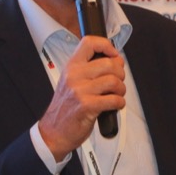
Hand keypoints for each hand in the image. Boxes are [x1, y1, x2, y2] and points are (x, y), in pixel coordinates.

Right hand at [38, 36, 125, 159]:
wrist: (54, 131)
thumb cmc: (66, 107)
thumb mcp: (71, 81)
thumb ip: (88, 69)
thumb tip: (114, 60)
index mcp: (71, 66)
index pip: (90, 42)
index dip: (107, 46)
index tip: (114, 56)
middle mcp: (75, 75)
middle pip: (109, 63)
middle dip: (120, 73)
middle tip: (118, 82)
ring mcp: (80, 91)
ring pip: (114, 81)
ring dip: (121, 89)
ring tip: (116, 95)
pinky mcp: (87, 106)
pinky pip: (114, 99)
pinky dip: (119, 103)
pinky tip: (114, 105)